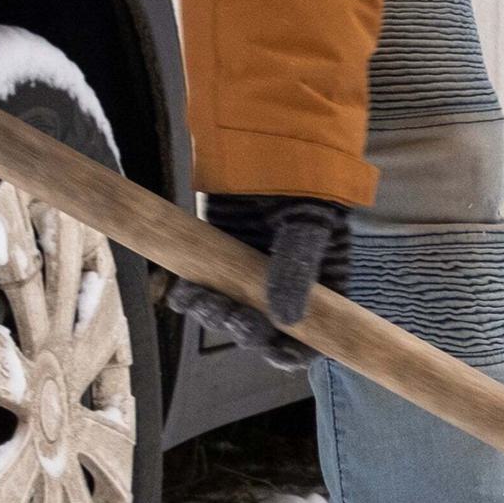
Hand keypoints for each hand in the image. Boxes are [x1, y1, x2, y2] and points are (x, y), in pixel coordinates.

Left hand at [176, 195, 348, 365]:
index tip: (278, 355)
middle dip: (249, 332)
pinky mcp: (216, 261)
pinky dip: (189, 297)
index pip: (311, 333)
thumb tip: (286, 323)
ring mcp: (247, 276)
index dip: (296, 351)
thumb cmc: (302, 188)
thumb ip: (297, 274)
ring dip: (215, 316)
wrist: (266, 148)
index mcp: (319, 286)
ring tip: (207, 303)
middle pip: (265, 330)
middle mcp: (283, 287)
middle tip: (237, 320)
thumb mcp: (308, 230)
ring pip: (229, 314)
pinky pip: (200, 291)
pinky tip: (185, 292)